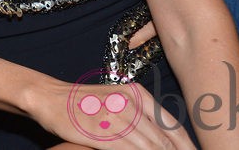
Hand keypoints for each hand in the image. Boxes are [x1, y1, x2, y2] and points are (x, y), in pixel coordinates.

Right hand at [34, 79, 195, 148]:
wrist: (49, 97)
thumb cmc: (84, 102)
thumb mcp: (116, 100)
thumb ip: (140, 116)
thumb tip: (164, 139)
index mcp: (137, 94)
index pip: (172, 126)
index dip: (188, 146)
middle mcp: (130, 104)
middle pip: (165, 140)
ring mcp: (116, 118)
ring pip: (152, 148)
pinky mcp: (102, 133)